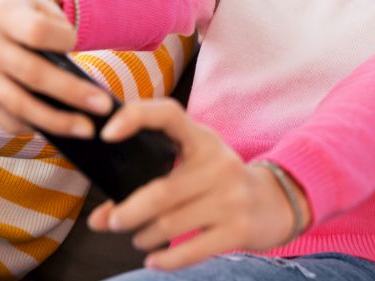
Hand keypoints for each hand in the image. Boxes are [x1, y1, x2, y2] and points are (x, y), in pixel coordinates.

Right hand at [0, 0, 112, 136]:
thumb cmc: (32, 14)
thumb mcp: (46, 10)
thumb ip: (60, 38)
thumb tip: (84, 89)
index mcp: (3, 12)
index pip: (36, 31)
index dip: (63, 39)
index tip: (77, 42)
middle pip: (30, 73)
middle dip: (71, 92)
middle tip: (103, 107)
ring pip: (18, 103)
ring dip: (56, 121)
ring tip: (86, 129)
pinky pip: (8, 119)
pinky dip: (36, 127)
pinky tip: (61, 128)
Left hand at [87, 99, 310, 270]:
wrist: (276, 201)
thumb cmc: (218, 181)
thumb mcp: (193, 166)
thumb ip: (147, 183)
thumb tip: (98, 220)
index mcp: (203, 138)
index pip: (168, 114)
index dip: (135, 118)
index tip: (106, 134)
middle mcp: (218, 163)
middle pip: (161, 191)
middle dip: (129, 211)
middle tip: (112, 221)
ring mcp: (231, 198)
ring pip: (171, 223)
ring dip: (145, 235)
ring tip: (137, 237)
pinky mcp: (239, 230)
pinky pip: (192, 249)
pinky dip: (167, 258)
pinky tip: (153, 260)